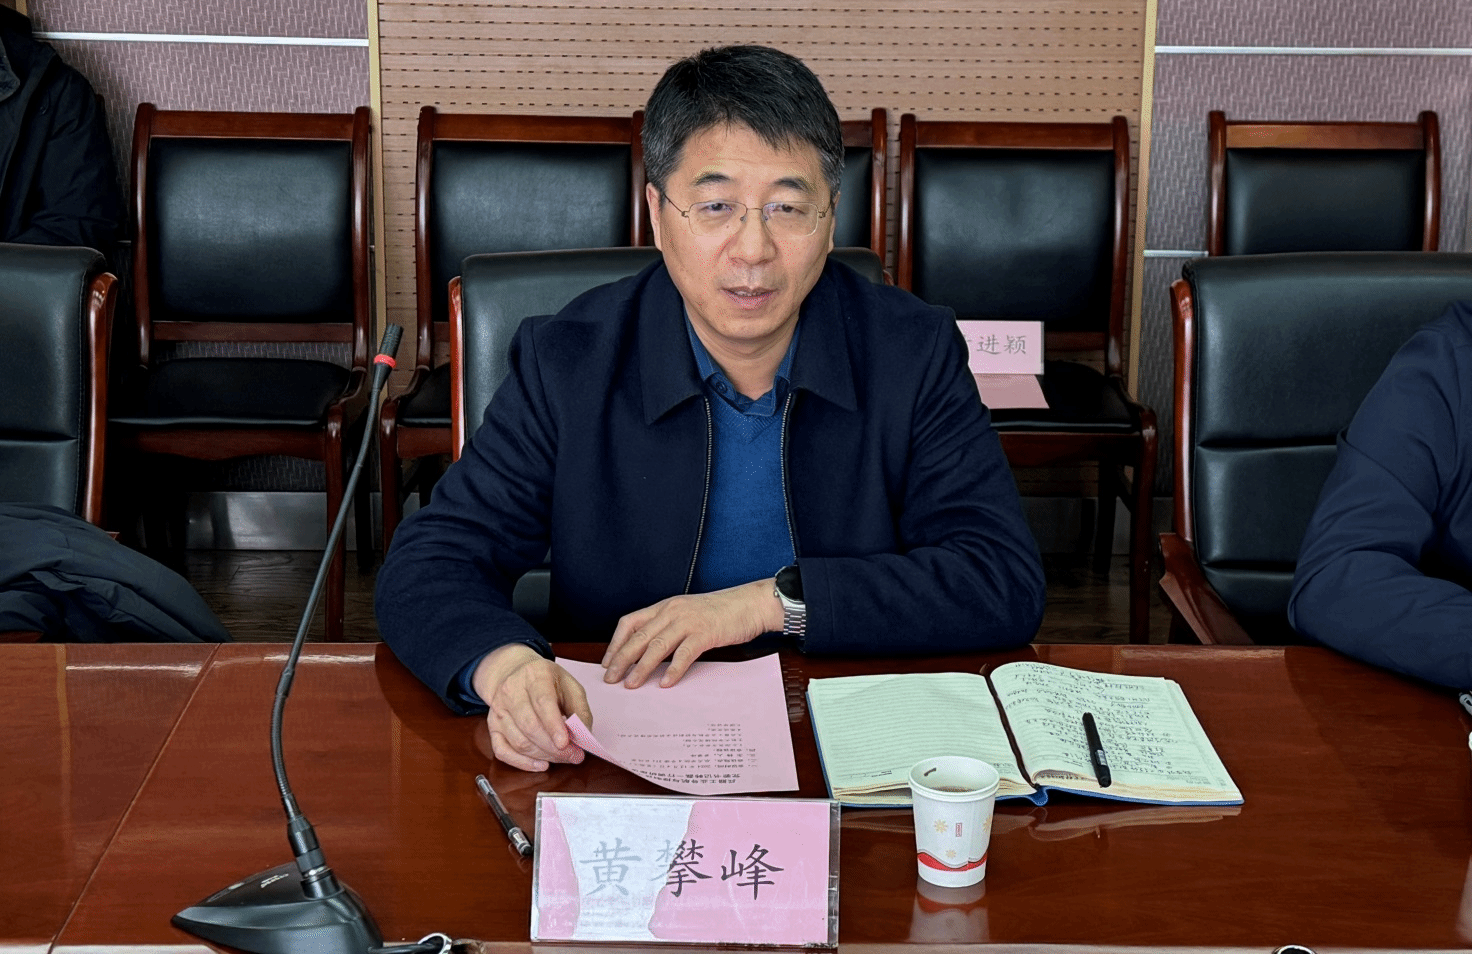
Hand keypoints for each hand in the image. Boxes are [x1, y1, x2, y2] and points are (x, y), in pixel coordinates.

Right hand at [472, 643, 592, 771]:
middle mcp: (511, 691)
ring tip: (562, 757)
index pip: (542, 702)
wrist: (513, 673)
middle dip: (553, 747)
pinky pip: (502, 751)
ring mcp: (498, 710)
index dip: (554, 726)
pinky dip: (523, 763)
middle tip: (573, 756)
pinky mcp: (492, 726)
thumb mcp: (569, 684)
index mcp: (534, 675)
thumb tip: (583, 736)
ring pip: (519, 742)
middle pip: (530, 726)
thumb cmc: (546, 681)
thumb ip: (579, 709)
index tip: (566, 743)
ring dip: (544, 755)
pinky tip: (541, 764)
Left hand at [601, 578, 782, 688]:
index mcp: (665, 606)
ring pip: (656, 646)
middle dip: (621, 659)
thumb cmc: (722, 612)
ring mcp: (688, 621)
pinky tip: (666, 683)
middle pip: (639, 636)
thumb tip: (649, 653)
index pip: (630, 622)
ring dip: (641, 668)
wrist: (750, 604)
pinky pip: (684, 654)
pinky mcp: (705, 633)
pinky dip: (673, 670)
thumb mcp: (688, 613)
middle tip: (610, 678)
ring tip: (631, 684)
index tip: (607, 661)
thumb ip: (669, 627)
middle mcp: (672, 611)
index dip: (615, 643)